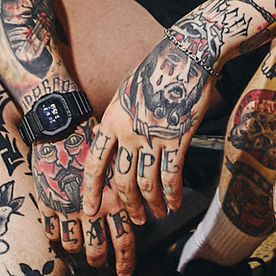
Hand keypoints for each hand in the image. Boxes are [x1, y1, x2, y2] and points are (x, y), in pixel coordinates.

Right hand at [30, 121, 139, 275]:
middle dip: (100, 261)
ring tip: (79, 249)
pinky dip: (56, 237)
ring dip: (77, 250)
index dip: (125, 261)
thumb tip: (136, 213)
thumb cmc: (93, 140)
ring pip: (74, 246)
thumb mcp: (116, 165)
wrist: (62, 127)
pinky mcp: (48, 204)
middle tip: (100, 264)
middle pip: (98, 248)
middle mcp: (93, 208)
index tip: (124, 274)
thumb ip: (122, 192)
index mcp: (114, 198)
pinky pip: (52, 233)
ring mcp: (68, 208)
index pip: (125, 239)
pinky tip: (58, 234)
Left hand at [82, 33, 218, 226]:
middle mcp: (128, 132)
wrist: (186, 56)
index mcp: (111, 120)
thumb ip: (116, 120)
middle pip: (123, 181)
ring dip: (152, 205)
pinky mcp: (178, 137)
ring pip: (146, 183)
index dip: (91, 190)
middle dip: (129, 206)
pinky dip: (172, 194)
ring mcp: (153, 136)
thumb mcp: (125, 93)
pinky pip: (171, 175)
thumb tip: (105, 141)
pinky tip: (175, 202)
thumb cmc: (156, 71)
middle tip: (136, 219)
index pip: (95, 163)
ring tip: (157, 214)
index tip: (89, 209)